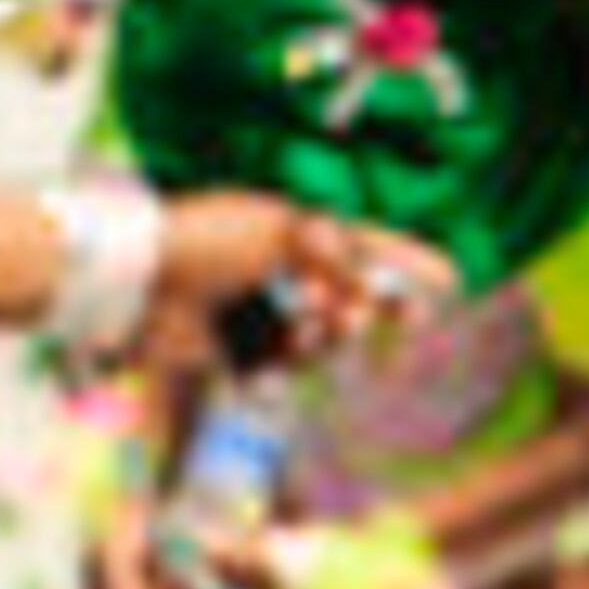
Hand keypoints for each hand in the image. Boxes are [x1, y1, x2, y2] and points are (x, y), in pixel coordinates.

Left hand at [149, 191, 449, 362]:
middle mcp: (279, 268)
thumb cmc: (202, 239)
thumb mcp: (276, 231)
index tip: (452, 278)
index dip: (406, 260)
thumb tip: (365, 284)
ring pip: (325, 334)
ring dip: (332, 329)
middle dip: (381, 305)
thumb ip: (332, 255)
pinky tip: (291, 340)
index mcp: (289, 226)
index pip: (362, 242)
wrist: (136, 282)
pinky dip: (297, 354)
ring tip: (317, 319)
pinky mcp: (240, 350)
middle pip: (351, 294)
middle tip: (410, 317)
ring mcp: (261, 309)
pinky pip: (289, 362)